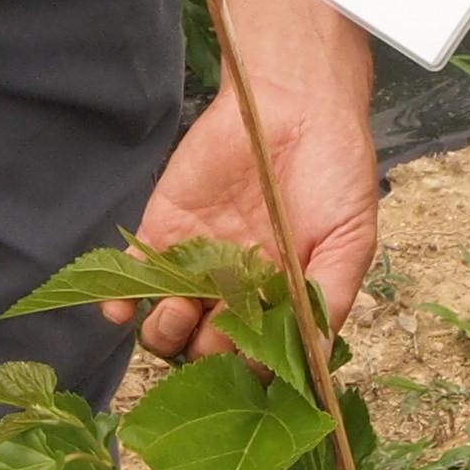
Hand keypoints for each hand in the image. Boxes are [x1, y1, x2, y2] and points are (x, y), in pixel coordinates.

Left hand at [110, 67, 380, 364]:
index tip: (249, 364)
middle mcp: (237, 287)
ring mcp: (198, 261)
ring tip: (175, 313)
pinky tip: (120, 309)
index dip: (251, 369)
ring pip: (168, 322)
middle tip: (211, 335)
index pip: (258, 355)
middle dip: (204, 354)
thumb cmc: (334, 169)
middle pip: (207, 348)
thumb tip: (318, 361)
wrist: (294, 101)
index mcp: (283, 296)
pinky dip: (121, 300)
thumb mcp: (349, 238)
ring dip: (164, 333)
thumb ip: (330, 297)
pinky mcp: (164, 229)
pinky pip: (135, 276)